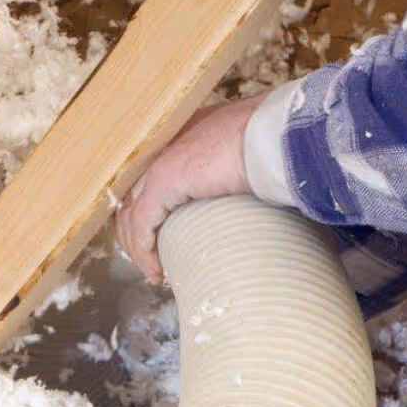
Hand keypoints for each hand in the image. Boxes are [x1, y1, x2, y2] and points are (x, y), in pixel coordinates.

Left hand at [114, 98, 261, 281]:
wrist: (275, 133)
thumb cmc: (273, 141)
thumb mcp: (243, 152)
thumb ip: (231, 165)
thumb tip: (241, 185)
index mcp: (180, 135)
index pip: (146, 178)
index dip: (144, 211)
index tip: (156, 238)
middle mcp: (163, 145)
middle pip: (131, 198)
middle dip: (134, 234)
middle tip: (150, 261)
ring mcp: (160, 161)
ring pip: (132, 215)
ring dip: (138, 250)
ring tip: (155, 272)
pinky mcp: (164, 180)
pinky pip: (142, 225)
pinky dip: (145, 252)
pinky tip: (156, 271)